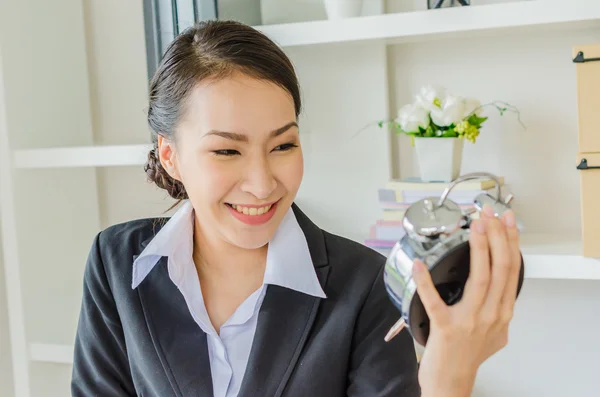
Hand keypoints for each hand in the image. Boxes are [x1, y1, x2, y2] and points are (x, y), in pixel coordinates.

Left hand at [415, 205, 521, 396]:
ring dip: (479, 248)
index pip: (512, 270)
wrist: (451, 382)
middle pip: (501, 269)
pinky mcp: (445, 327)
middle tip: (489, 213)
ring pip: (480, 278)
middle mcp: (491, 315)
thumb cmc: (467, 357)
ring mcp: (470, 321)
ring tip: (475, 226)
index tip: (505, 220)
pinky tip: (419, 265)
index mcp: (502, 313)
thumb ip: (497, 310)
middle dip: (497, 236)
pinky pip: (434, 299)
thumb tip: (497, 290)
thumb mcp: (494, 334)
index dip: (510, 241)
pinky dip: (425, 281)